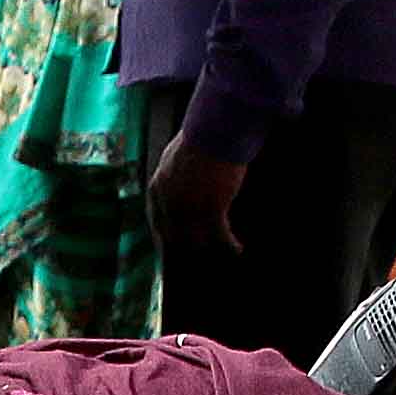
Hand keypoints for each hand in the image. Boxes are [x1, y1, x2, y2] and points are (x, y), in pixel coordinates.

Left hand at [144, 133, 244, 265]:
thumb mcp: (174, 158)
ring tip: (219, 255)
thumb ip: (172, 176)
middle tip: (193, 263)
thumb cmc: (199, 138)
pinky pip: (221, 235)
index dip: (164, 239)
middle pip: (174, 237)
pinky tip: (238, 250)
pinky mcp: (212, 209)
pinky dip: (230, 245)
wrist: (214, 131)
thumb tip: (177, 185)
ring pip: (196, 240)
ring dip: (208, 248)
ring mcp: (189, 209)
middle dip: (183, 251)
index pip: (157, 223)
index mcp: (157, 189)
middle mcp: (169, 203)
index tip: (168, 251)